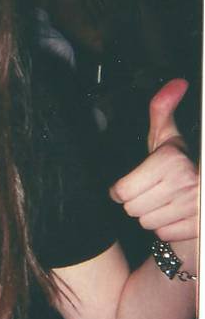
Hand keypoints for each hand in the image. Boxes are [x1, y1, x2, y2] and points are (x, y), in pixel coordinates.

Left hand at [109, 79, 198, 243]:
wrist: (204, 194)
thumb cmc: (180, 165)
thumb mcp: (167, 137)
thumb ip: (162, 111)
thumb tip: (175, 83)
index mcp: (172, 160)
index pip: (123, 191)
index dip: (122, 189)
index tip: (132, 183)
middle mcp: (186, 183)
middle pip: (132, 208)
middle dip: (137, 201)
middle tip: (152, 190)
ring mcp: (194, 207)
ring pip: (146, 223)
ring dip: (151, 215)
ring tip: (164, 202)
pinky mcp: (198, 226)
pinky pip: (162, 235)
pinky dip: (165, 228)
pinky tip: (174, 214)